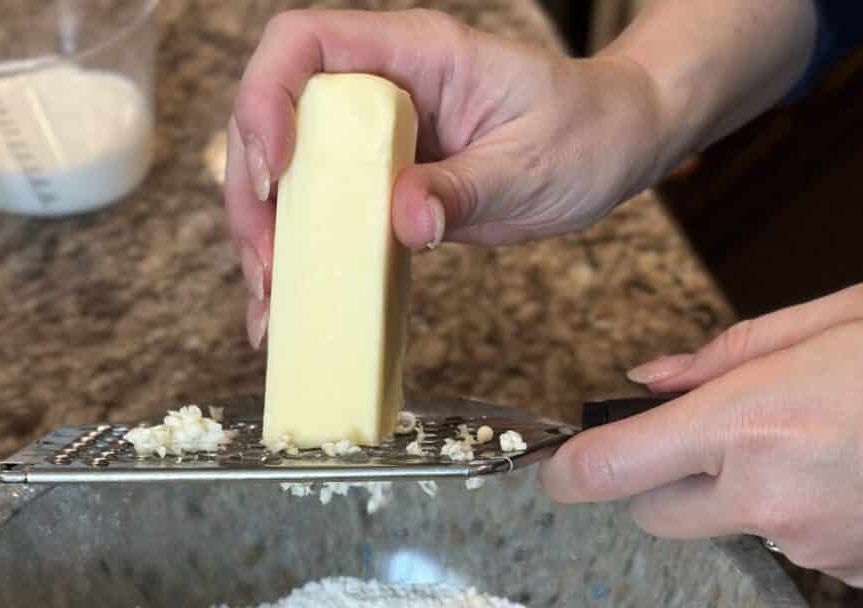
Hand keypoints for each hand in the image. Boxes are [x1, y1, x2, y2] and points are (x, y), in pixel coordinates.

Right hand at [225, 8, 663, 345]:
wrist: (609, 147)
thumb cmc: (584, 132)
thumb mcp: (531, 164)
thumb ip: (465, 188)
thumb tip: (403, 221)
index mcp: (414, 55)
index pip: (303, 45)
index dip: (267, 98)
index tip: (277, 168)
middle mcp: (380, 93)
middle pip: (275, 120)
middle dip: (253, 193)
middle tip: (267, 265)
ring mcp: (375, 143)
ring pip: (289, 176)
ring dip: (266, 237)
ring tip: (270, 303)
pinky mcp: (381, 188)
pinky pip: (325, 216)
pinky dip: (302, 261)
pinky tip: (291, 306)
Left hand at [539, 285, 862, 587]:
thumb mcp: (838, 319)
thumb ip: (729, 353)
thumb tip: (651, 381)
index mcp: (752, 423)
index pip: (613, 467)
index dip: (568, 470)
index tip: (557, 468)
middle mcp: (768, 497)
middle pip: (653, 512)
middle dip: (665, 477)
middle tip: (720, 435)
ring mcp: (807, 544)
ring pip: (724, 529)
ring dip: (741, 495)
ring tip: (809, 445)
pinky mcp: (847, 573)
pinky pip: (790, 547)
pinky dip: (800, 516)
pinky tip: (845, 475)